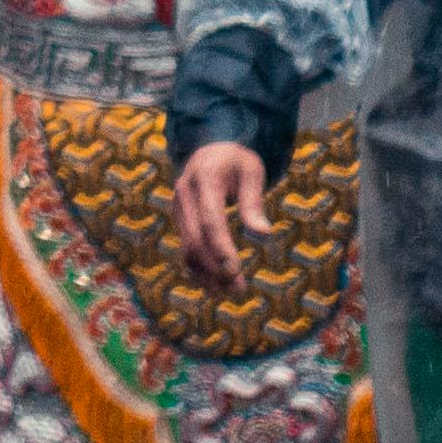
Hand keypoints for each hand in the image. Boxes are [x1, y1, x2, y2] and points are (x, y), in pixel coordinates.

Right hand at [169, 137, 270, 285]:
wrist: (210, 149)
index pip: (210, 219)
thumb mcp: (252, 172)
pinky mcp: (179, 218)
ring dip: (205, 273)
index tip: (236, 271)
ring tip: (228, 293)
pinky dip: (196, 268)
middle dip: (215, 268)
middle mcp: (184, 193)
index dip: (221, 247)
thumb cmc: (237, 161)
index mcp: (204, 178)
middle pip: (196, 238)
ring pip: (186, 246)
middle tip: (238, 291)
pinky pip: (184, 246)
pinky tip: (213, 285)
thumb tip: (263, 234)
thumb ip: (254, 202)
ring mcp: (178, 206)